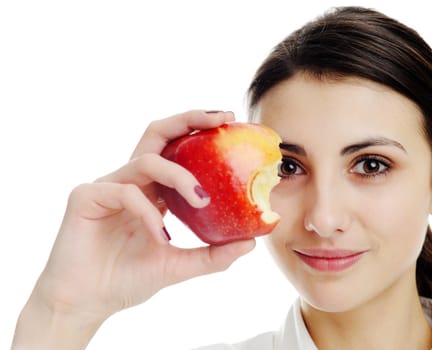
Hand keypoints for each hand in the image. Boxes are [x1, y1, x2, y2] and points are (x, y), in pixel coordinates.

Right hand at [12, 110, 255, 348]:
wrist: (86, 304)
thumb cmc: (127, 279)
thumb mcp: (178, 266)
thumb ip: (212, 255)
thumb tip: (251, 243)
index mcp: (152, 191)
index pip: (176, 149)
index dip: (199, 131)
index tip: (230, 122)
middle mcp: (131, 181)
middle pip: (157, 133)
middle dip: (189, 121)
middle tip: (221, 120)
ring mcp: (108, 186)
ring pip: (147, 161)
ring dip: (180, 176)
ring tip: (202, 201)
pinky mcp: (86, 196)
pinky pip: (124, 191)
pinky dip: (148, 212)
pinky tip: (162, 237)